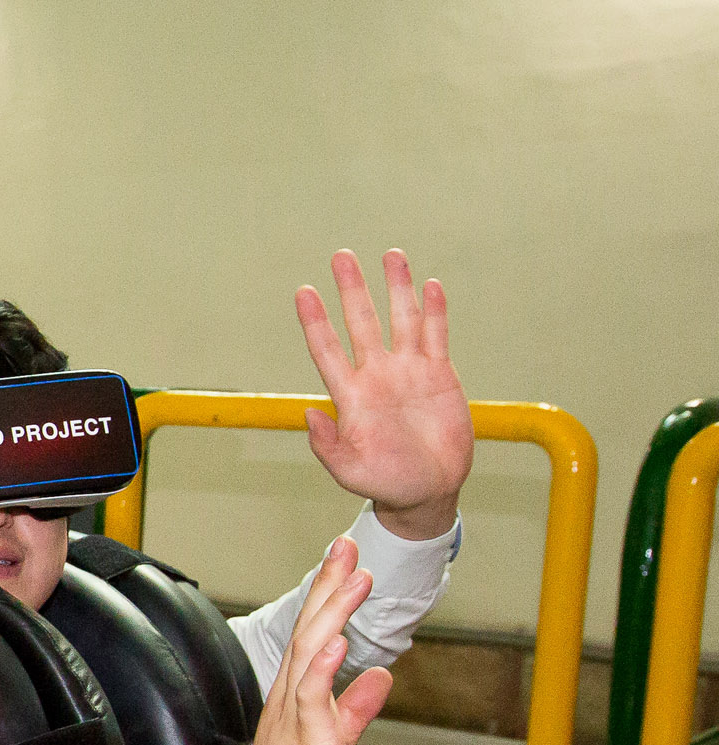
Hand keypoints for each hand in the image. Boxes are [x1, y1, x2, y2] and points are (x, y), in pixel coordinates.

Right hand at [210, 538, 394, 744]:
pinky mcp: (305, 739)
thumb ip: (356, 707)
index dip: (330, 595)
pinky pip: (311, 698)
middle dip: (331, 586)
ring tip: (356, 579)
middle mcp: (292, 696)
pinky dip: (324, 667)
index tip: (345, 559)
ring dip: (334, 613)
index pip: (315, 634)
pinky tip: (336, 642)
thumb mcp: (336, 741)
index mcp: (298, 695)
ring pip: (312, 652)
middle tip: (347, 546)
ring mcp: (296, 715)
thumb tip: (380, 675)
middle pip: (311, 629)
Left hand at [295, 249, 470, 541]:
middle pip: (361, 322)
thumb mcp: (348, 471)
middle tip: (341, 256)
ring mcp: (408, 371)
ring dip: (396, 288)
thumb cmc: (385, 483)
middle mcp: (377, 375)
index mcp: (351, 395)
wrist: (428, 489)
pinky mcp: (440, 374)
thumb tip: (308, 413)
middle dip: (353, 289)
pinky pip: (436, 335)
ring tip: (391, 255)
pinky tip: (429, 286)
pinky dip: (434, 310)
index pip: (327, 349)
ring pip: (401, 319)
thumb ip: (327, 445)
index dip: (315, 321)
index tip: (303, 291)